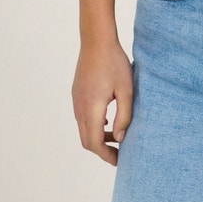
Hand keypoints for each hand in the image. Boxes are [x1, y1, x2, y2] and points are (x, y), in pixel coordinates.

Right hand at [72, 38, 132, 165]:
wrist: (96, 40)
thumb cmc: (114, 62)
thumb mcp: (126, 89)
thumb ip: (124, 115)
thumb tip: (120, 138)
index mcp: (92, 108)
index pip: (95, 143)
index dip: (107, 155)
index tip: (119, 160)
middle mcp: (80, 108)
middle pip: (86, 140)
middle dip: (101, 150)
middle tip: (118, 153)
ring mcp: (76, 100)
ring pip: (83, 129)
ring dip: (97, 137)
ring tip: (116, 135)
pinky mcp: (76, 94)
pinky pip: (82, 117)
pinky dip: (93, 125)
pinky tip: (108, 118)